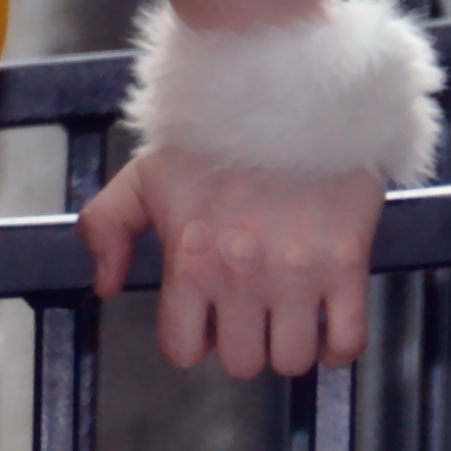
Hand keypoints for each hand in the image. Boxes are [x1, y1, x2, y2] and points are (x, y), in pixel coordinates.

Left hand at [75, 145, 383, 374]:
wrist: (284, 89)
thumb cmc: (213, 133)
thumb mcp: (144, 174)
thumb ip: (106, 227)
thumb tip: (104, 285)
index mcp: (190, 262)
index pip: (184, 349)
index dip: (193, 339)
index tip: (207, 320)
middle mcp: (241, 278)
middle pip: (242, 362)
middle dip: (243, 342)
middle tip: (251, 311)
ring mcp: (296, 275)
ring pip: (292, 360)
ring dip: (288, 344)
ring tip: (288, 313)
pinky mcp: (346, 264)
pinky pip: (346, 343)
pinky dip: (337, 345)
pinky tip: (326, 320)